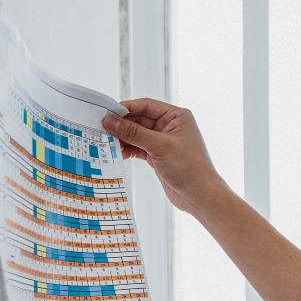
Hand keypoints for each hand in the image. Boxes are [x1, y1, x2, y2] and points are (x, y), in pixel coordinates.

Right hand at [102, 98, 227, 216]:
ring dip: (122, 138)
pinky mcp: (157, 155)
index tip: (106, 113)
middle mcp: (170, 126)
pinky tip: (117, 153)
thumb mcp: (160, 146)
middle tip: (101, 130)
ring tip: (106, 143)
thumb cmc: (189, 168)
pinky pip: (137, 147)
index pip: (146, 105)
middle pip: (138, 119)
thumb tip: (110, 121)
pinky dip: (127, 149)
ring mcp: (163, 141)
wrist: (200, 195)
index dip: (126, 108)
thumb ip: (133, 133)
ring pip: (136, 134)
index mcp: (177, 116)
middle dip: (121, 125)